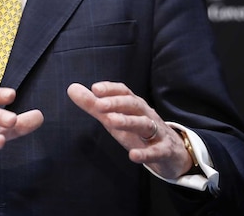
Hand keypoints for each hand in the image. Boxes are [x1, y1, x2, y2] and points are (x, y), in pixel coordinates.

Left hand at [67, 81, 192, 178]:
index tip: (95, 88)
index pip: (124, 92)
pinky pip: (157, 151)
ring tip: (111, 122)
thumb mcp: (115, 118)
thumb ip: (93, 105)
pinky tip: (133, 155)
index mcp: (134, 106)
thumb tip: (71, 88)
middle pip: (134, 104)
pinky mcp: (164, 151)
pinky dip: (146, 153)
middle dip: (117, 103)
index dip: (111, 89)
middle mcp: (147, 115)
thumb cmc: (138, 132)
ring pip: (145, 124)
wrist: (172, 153)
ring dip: (129, 121)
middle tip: (100, 105)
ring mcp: (157, 132)